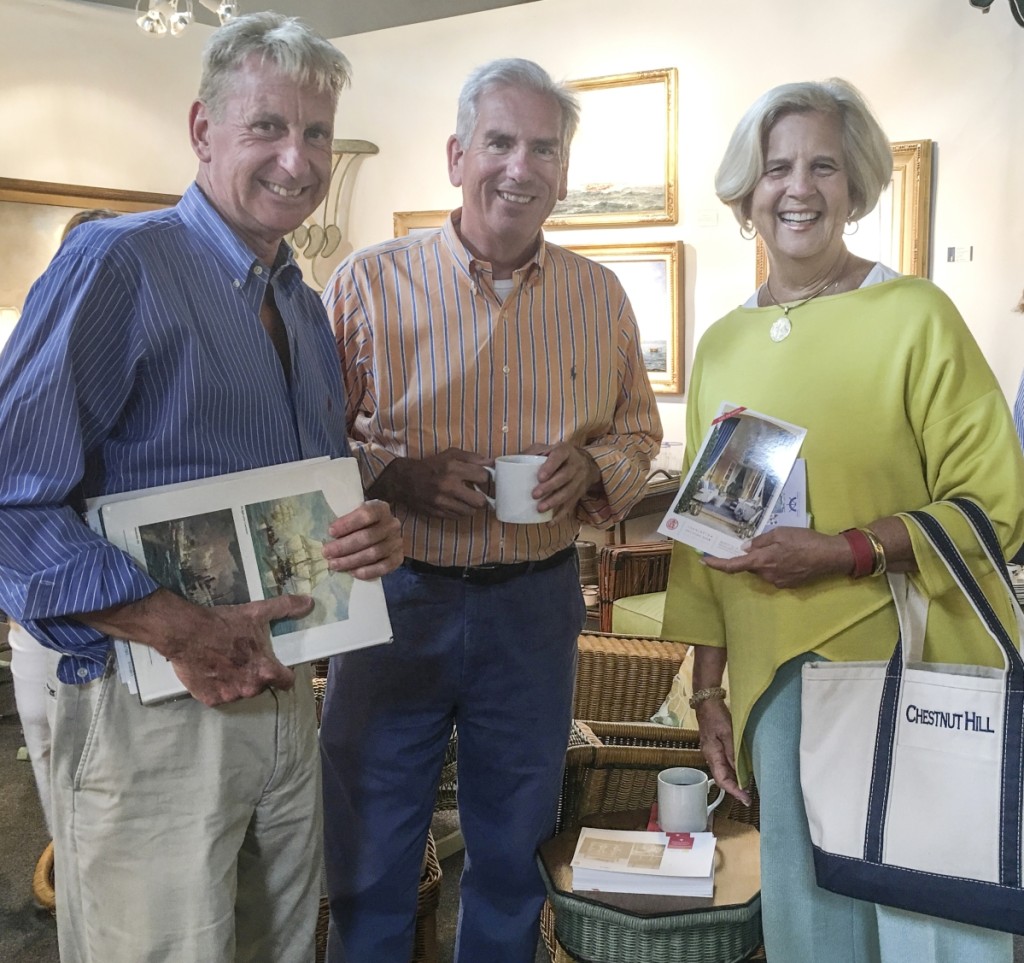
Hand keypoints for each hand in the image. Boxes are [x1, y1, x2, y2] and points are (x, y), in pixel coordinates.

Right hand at [167, 594, 312, 705]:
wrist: (186, 632)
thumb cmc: (224, 623)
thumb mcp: (258, 612)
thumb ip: (285, 608)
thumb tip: (309, 602)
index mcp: (266, 670)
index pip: (287, 682)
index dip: (284, 674)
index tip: (277, 667)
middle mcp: (250, 688)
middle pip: (261, 685)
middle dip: (255, 674)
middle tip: (243, 657)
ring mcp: (229, 696)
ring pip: (240, 691)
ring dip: (236, 680)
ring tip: (225, 662)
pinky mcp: (210, 699)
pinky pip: (219, 695)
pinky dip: (217, 686)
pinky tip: (211, 670)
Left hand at [323, 499, 403, 578]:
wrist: (379, 530)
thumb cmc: (360, 523)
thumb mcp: (354, 514)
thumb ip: (344, 521)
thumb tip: (327, 535)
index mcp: (380, 508)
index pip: (366, 514)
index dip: (348, 523)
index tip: (330, 532)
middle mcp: (392, 524)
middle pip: (368, 537)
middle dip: (344, 546)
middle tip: (327, 553)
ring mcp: (396, 541)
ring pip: (374, 553)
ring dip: (351, 560)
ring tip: (334, 565)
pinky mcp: (398, 557)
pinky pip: (384, 567)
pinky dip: (368, 571)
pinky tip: (353, 573)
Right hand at [368, 448, 489, 518]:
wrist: (405, 480)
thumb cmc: (431, 466)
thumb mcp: (451, 454)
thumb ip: (472, 458)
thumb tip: (492, 462)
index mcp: (452, 468)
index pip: (483, 477)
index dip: (486, 478)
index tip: (483, 479)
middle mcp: (448, 485)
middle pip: (480, 501)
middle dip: (483, 498)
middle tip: (479, 494)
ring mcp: (442, 502)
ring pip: (470, 512)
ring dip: (472, 507)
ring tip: (467, 499)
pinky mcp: (438, 513)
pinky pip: (458, 517)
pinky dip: (460, 511)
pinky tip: (456, 503)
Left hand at [525, 443, 600, 520]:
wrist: (586, 463)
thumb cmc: (558, 456)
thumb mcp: (546, 448)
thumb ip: (531, 453)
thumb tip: (509, 462)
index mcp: (565, 451)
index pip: (559, 456)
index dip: (550, 467)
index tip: (539, 477)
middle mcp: (575, 465)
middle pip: (564, 476)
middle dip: (550, 487)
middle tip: (534, 495)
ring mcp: (579, 480)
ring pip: (568, 492)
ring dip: (554, 502)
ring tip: (540, 508)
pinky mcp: (579, 493)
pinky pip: (571, 505)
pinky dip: (560, 516)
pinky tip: (550, 522)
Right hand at [695, 698, 749, 805]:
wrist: (707, 702)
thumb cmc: (717, 716)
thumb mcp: (728, 733)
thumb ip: (733, 752)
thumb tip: (740, 771)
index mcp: (712, 754)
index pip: (722, 780)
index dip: (734, 791)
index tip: (746, 799)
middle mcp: (711, 756)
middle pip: (723, 778)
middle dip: (735, 789)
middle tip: (749, 797)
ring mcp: (712, 752)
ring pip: (724, 772)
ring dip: (735, 781)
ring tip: (749, 787)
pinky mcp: (716, 748)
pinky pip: (725, 764)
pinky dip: (734, 771)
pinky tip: (742, 771)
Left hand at [701, 527, 850, 587]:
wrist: (830, 556)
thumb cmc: (805, 541)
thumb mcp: (780, 533)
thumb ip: (760, 541)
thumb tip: (744, 548)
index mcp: (762, 561)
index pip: (732, 566)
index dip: (716, 564)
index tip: (704, 560)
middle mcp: (767, 575)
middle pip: (749, 567)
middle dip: (750, 556)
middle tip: (759, 543)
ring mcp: (778, 582)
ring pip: (762, 570)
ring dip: (764, 560)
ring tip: (782, 546)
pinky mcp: (788, 584)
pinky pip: (774, 574)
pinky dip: (775, 565)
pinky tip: (789, 555)